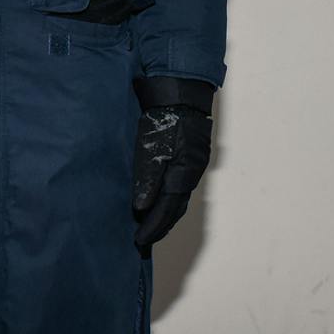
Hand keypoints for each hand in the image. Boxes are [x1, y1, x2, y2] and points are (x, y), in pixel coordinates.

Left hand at [132, 78, 213, 249]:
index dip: (153, 226)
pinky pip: (179, 187)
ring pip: (179, 199)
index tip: (139, 240)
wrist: (182, 92)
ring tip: (151, 227)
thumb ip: (147, 177)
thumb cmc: (165, 117)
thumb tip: (141, 207)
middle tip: (144, 240)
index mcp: (184, 172)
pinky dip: (169, 200)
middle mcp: (192, 173)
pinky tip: (158, 202)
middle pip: (176, 208)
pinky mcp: (190, 158)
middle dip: (160, 225)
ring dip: (165, 215)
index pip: (167, 209)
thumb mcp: (151, 146)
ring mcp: (194, 165)